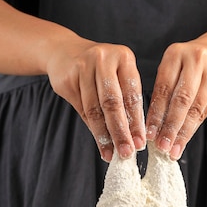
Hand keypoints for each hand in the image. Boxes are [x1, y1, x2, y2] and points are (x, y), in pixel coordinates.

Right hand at [47, 37, 145, 161]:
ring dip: (104, 135)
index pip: (132, 95)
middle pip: (112, 103)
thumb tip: (135, 137)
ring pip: (94, 110)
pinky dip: (92, 129)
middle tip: (126, 153)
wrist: (65, 52)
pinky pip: (81, 110)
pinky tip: (99, 142)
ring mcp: (83, 68)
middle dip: (120, 131)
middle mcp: (103, 59)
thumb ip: (126, 101)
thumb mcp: (118, 76)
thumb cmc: (100, 70)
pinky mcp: (67, 79)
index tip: (140, 143)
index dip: (136, 121)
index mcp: (124, 57)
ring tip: (111, 153)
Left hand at [145, 38, 206, 159]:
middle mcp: (196, 60)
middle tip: (162, 146)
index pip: (164, 88)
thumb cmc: (187, 65)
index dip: (156, 113)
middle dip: (171, 126)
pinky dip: (193, 128)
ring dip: (183, 132)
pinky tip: (184, 140)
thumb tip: (152, 127)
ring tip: (173, 149)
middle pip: (182, 100)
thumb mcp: (171, 68)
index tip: (149, 134)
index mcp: (176, 54)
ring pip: (196, 109)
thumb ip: (162, 92)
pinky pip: (205, 111)